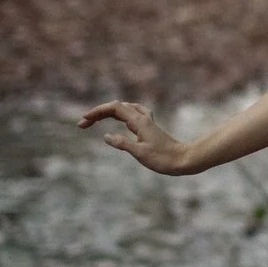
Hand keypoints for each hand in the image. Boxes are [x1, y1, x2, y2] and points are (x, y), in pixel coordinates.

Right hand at [77, 100, 193, 174]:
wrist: (185, 160)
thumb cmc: (164, 159)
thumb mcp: (140, 153)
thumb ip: (123, 144)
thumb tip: (106, 136)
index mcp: (139, 122)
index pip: (114, 108)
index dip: (97, 112)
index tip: (83, 121)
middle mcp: (143, 119)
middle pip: (117, 107)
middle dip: (99, 113)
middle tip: (83, 124)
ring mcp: (147, 122)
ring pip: (126, 109)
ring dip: (109, 112)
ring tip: (96, 119)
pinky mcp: (150, 128)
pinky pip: (133, 114)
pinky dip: (122, 114)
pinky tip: (122, 120)